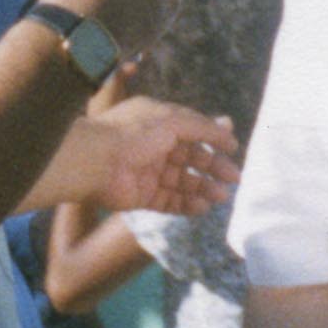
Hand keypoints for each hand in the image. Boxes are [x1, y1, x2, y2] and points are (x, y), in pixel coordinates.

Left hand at [85, 98, 240, 214]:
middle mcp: (154, 146)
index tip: (233, 150)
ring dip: (203, 188)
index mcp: (158, 122)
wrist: (94, 161)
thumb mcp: (172, 121)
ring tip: (221, 196)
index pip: (192, 130)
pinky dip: (186, 204)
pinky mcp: (142, 196)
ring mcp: (148, 172)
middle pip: (190, 158)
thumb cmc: (132, 133)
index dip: (213, 139)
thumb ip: (202, 126)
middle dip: (213, 167)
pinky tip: (202, 207)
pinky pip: (169, 201)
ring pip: (182, 182)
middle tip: (233, 178)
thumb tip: (229, 126)